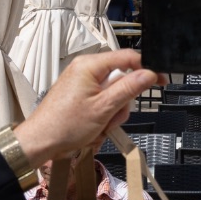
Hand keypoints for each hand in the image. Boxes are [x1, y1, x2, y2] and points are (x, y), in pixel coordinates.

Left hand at [15, 49, 160, 167]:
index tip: (160, 81)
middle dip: (123, 100)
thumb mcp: (104, 108)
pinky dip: (104, 112)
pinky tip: (96, 124)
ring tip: (102, 124)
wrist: (40, 142)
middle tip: (114, 116)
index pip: (128, 57)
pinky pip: (102, 98)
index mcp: (90, 65)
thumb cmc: (64, 125)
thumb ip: (129, 88)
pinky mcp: (79, 93)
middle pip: (121, 76)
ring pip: (113, 90)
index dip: (147, 68)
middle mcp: (84, 68)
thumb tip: (149, 74)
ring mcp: (81, 81)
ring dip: (114, 109)